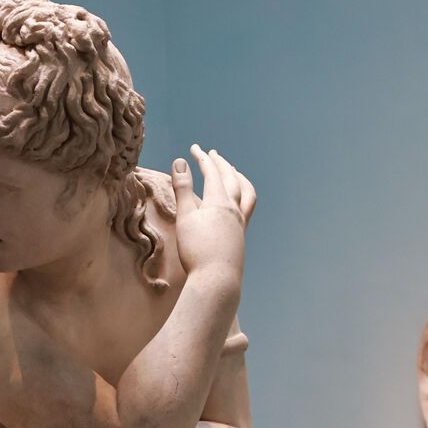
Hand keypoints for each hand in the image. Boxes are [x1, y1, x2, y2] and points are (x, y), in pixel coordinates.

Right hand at [172, 145, 255, 276]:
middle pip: (231, 178)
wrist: (217, 279)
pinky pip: (247, 208)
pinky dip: (243, 196)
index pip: (212, 172)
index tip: (194, 148)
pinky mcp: (241, 236)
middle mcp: (234, 209)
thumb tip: (179, 161)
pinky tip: (237, 202)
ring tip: (233, 172)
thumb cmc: (197, 250)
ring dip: (239, 178)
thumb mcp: (185, 217)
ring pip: (246, 192)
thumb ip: (182, 188)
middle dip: (221, 164)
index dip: (202, 158)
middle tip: (212, 154)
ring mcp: (241, 223)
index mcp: (219, 201)